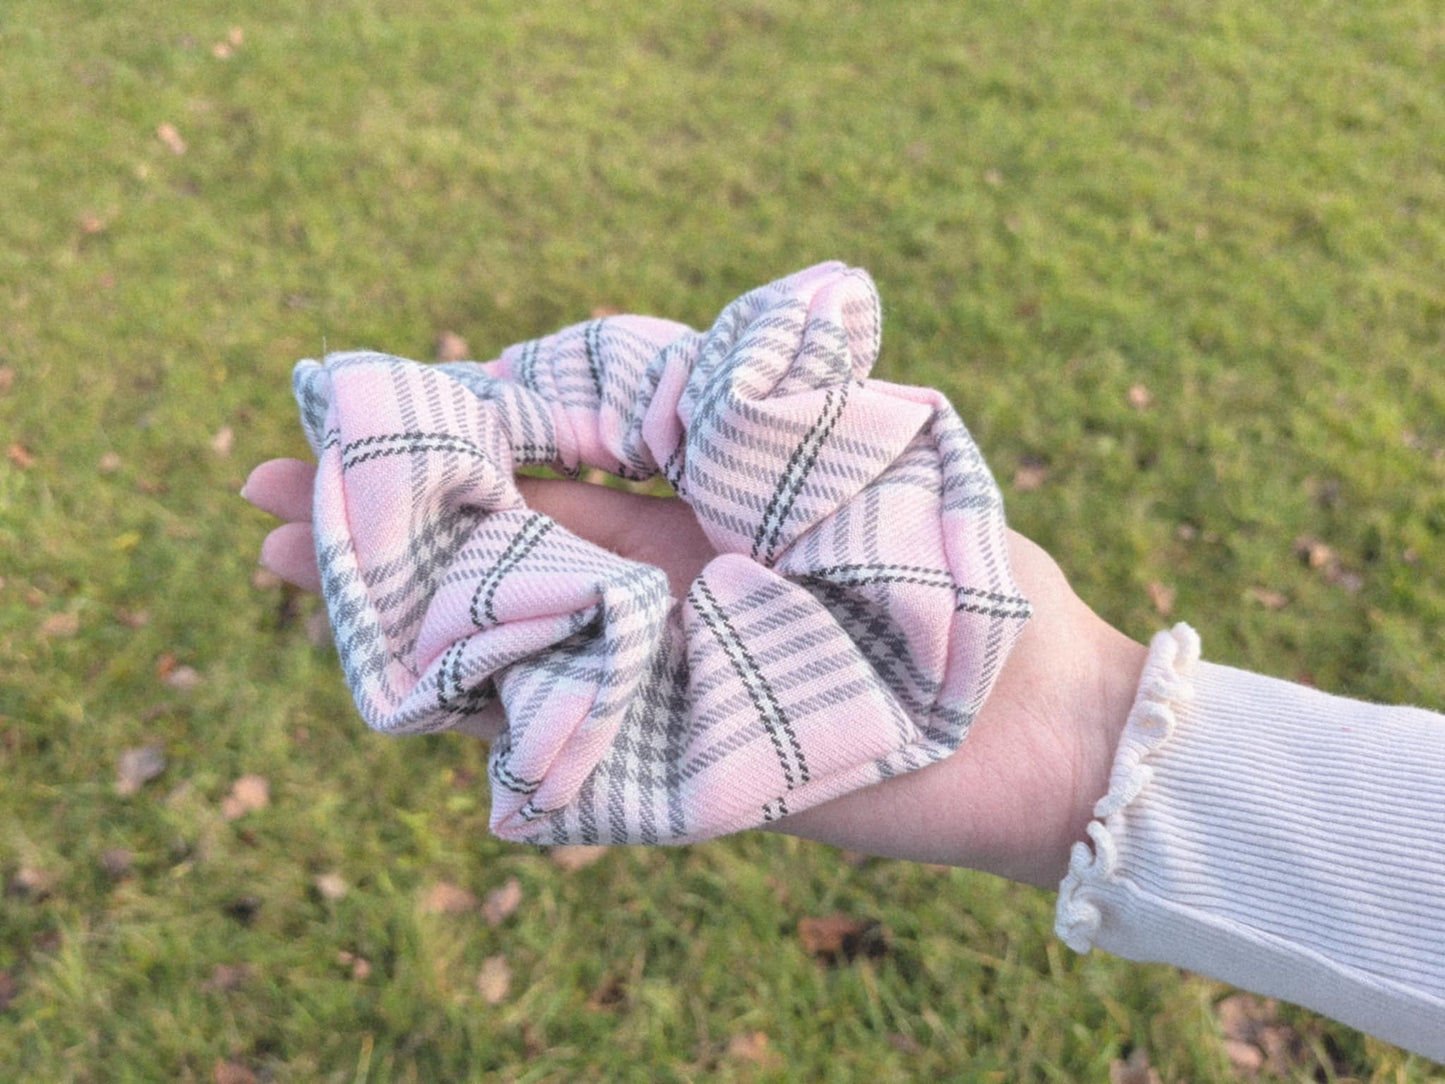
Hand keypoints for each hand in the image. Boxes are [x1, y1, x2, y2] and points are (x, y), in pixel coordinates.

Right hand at [243, 458, 1145, 888]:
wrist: (1043, 740)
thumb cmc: (974, 590)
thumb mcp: (861, 478)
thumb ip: (751, 445)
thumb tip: (639, 394)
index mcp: (710, 504)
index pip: (558, 458)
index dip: (461, 432)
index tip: (364, 409)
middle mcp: (668, 581)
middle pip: (506, 538)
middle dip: (395, 514)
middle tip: (263, 498)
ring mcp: (660, 665)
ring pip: (508, 627)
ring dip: (404, 602)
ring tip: (281, 569)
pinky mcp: (670, 755)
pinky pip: (548, 722)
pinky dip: (468, 697)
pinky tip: (383, 672)